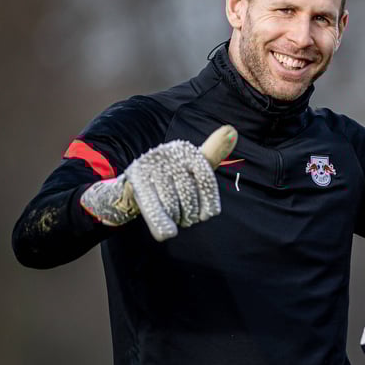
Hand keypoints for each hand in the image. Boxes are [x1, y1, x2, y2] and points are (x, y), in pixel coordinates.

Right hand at [80, 125, 237, 240]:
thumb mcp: (194, 168)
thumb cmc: (172, 180)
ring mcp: (149, 166)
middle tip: (187, 218)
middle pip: (188, 194)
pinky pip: (153, 208)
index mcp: (185, 150)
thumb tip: (232, 130)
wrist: (132, 189)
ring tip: (175, 218)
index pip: (206, 180)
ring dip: (176, 218)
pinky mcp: (134, 180)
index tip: (208, 214)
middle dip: (191, 213)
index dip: (209, 201)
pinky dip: (162, 224)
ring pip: (172, 204)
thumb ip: (213, 154)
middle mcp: (167, 154)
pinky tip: (168, 234)